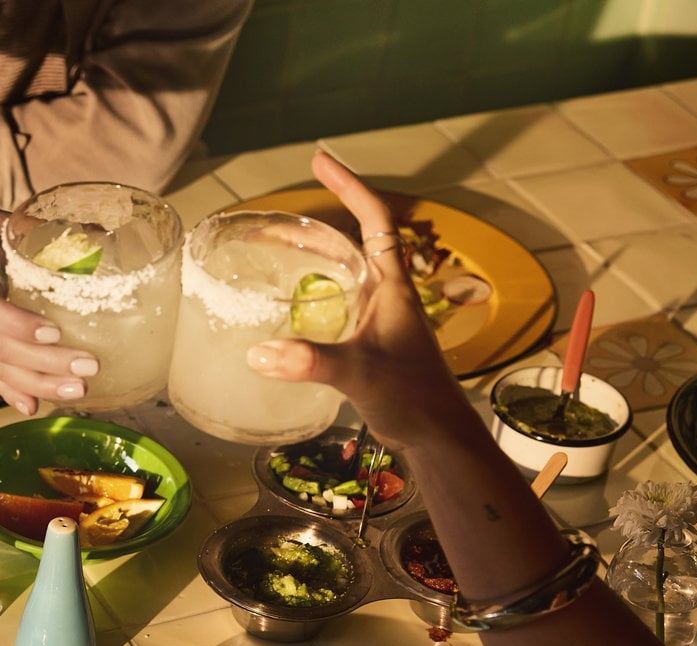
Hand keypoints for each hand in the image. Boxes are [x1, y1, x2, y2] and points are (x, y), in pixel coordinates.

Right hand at [242, 150, 470, 441]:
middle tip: (265, 223)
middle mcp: (384, 293)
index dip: (349, 186)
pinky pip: (333, 303)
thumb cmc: (412, 395)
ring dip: (307, 258)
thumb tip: (259, 353)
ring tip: (268, 254)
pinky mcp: (367, 341)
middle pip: (346, 242)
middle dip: (308, 226)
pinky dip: (308, 294)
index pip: (373, 220)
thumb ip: (311, 361)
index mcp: (390, 285)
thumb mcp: (360, 373)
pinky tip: (284, 307)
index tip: (319, 160)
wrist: (437, 433)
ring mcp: (376, 317)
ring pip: (339, 273)